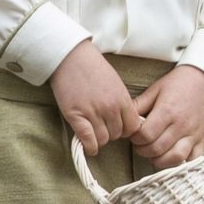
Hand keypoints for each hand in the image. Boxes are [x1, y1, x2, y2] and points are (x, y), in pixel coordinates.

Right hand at [49, 40, 141, 155]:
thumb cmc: (92, 66)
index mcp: (122, 98)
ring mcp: (93, 113)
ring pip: (103, 140)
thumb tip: (125, 120)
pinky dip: (89, 146)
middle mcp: (110, 108)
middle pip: (117, 135)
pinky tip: (88, 145)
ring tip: (93, 131)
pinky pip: (88, 140)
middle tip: (102, 125)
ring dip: (99, 139)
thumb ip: (121, 101)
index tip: (118, 126)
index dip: (126, 129)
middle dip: (111, 133)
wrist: (70, 56)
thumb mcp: (115, 82)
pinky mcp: (76, 116)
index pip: (133, 127)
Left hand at [130, 66, 203, 168]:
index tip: (134, 134)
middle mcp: (181, 125)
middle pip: (157, 149)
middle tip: (140, 144)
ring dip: (159, 160)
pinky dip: (180, 163)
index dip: (135, 138)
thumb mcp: (155, 89)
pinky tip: (170, 157)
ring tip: (153, 153)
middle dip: (143, 150)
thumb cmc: (177, 84)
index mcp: (167, 111)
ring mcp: (193, 135)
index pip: (146, 134)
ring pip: (175, 158)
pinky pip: (192, 160)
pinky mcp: (202, 141)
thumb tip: (125, 120)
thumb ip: (138, 105)